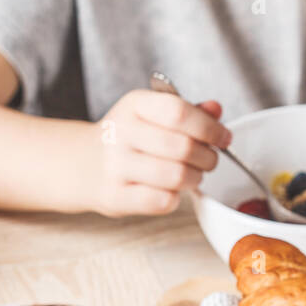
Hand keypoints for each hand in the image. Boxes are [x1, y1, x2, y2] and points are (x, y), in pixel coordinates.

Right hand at [88, 90, 231, 215]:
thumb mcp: (151, 114)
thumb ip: (186, 111)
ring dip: (194, 179)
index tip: (224, 137)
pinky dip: (175, 198)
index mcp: (133, 104)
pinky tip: (171, 191)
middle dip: (207, 157)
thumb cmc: (126, 138)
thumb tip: (216, 110)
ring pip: (176, 176)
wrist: (82, 164)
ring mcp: (115, 166)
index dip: (209, 127)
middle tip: (209, 161)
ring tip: (193, 176)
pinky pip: (162, 201)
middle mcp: (121, 133)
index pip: (179, 112)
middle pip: (182, 147)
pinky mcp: (115, 196)